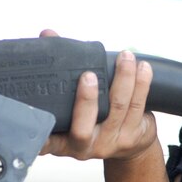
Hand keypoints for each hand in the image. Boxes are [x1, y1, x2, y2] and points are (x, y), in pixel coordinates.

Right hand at [38, 29, 156, 160]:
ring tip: (125, 58)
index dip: (42, 138)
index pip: (48, 141)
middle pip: (83, 127)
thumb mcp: (73, 99)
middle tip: (88, 75)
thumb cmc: (94, 115)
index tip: (39, 124)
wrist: (128, 145)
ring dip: (123, 79)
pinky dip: (141, 84)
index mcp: (62, 140)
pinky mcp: (132, 136)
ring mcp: (109, 143)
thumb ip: (60, 68)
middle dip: (86, 100)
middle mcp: (84, 146)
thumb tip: (47, 35)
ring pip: (117, 110)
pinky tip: (143, 69)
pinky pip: (137, 107)